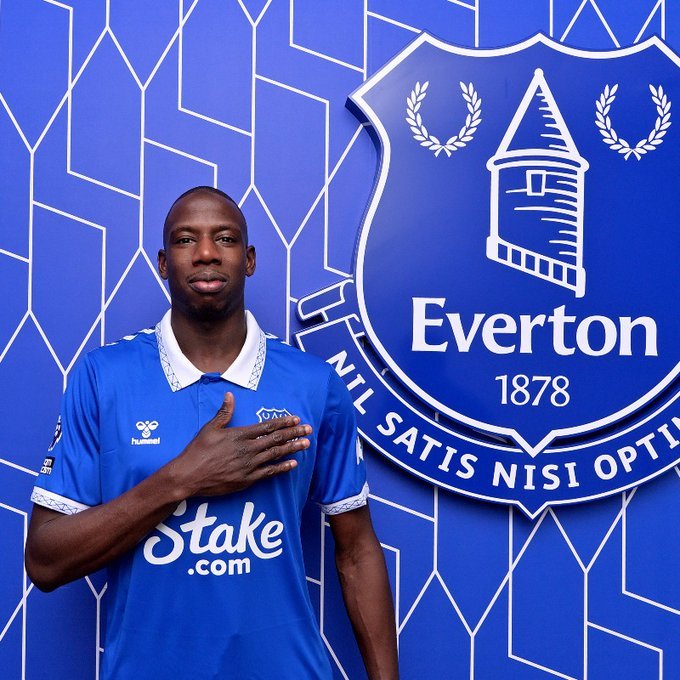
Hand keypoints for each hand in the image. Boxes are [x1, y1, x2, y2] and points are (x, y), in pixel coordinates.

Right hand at [171, 392, 310, 497]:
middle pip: (276, 439)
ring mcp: (248, 465)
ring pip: (276, 455)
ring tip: (306, 443)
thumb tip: (230, 395)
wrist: (188, 476)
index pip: (267, 427)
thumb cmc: (197, 451)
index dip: (283, 422)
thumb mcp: (210, 428)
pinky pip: (269, 473)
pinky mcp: (247, 480)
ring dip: (292, 448)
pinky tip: (293, 464)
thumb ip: (224, 412)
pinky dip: (282, 468)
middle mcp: (247, 449)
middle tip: (308, 429)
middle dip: (294, 433)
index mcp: (240, 435)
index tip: (296, 419)